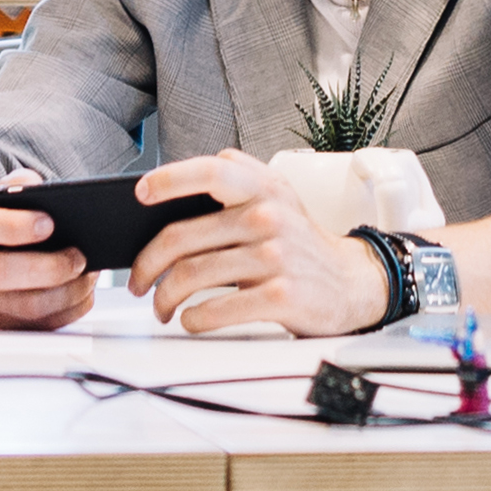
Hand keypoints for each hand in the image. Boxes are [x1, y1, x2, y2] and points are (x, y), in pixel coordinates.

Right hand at [0, 184, 100, 331]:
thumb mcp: (4, 195)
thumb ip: (20, 186)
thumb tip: (41, 190)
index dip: (13, 226)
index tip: (49, 223)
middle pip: (1, 274)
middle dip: (48, 268)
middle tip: (79, 257)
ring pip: (24, 308)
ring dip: (65, 294)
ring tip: (88, 276)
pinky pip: (35, 326)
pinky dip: (67, 312)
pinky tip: (82, 294)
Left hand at [124, 150, 399, 339]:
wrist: (352, 282)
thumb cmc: (301, 241)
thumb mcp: (278, 196)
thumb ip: (237, 178)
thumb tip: (175, 182)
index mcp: (263, 188)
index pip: (211, 170)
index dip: (170, 179)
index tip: (141, 193)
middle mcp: (268, 217)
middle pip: (183, 238)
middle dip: (147, 264)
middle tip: (138, 281)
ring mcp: (274, 257)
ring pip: (191, 276)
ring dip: (164, 298)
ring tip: (161, 307)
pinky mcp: (279, 297)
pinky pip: (215, 310)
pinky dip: (192, 319)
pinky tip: (189, 319)